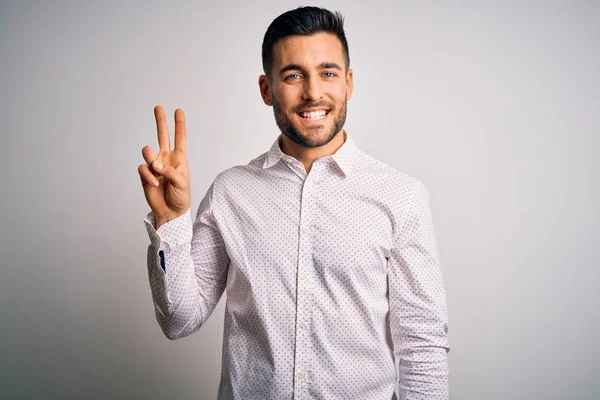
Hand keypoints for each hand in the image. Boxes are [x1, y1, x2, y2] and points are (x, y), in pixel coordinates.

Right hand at [138, 106, 189, 226]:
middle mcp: (166, 159)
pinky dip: (148, 175)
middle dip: (160, 121)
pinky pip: (142, 168)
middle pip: (162, 136)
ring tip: (157, 170)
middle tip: (158, 107)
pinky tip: (154, 183)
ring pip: (147, 151)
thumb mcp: (182, 183)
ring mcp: (155, 165)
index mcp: (179, 159)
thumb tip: (156, 164)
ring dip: (151, 158)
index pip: (180, 139)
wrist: (170, 211)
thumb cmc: (181, 197)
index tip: (178, 111)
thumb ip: (171, 172)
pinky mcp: (145, 174)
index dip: (179, 125)